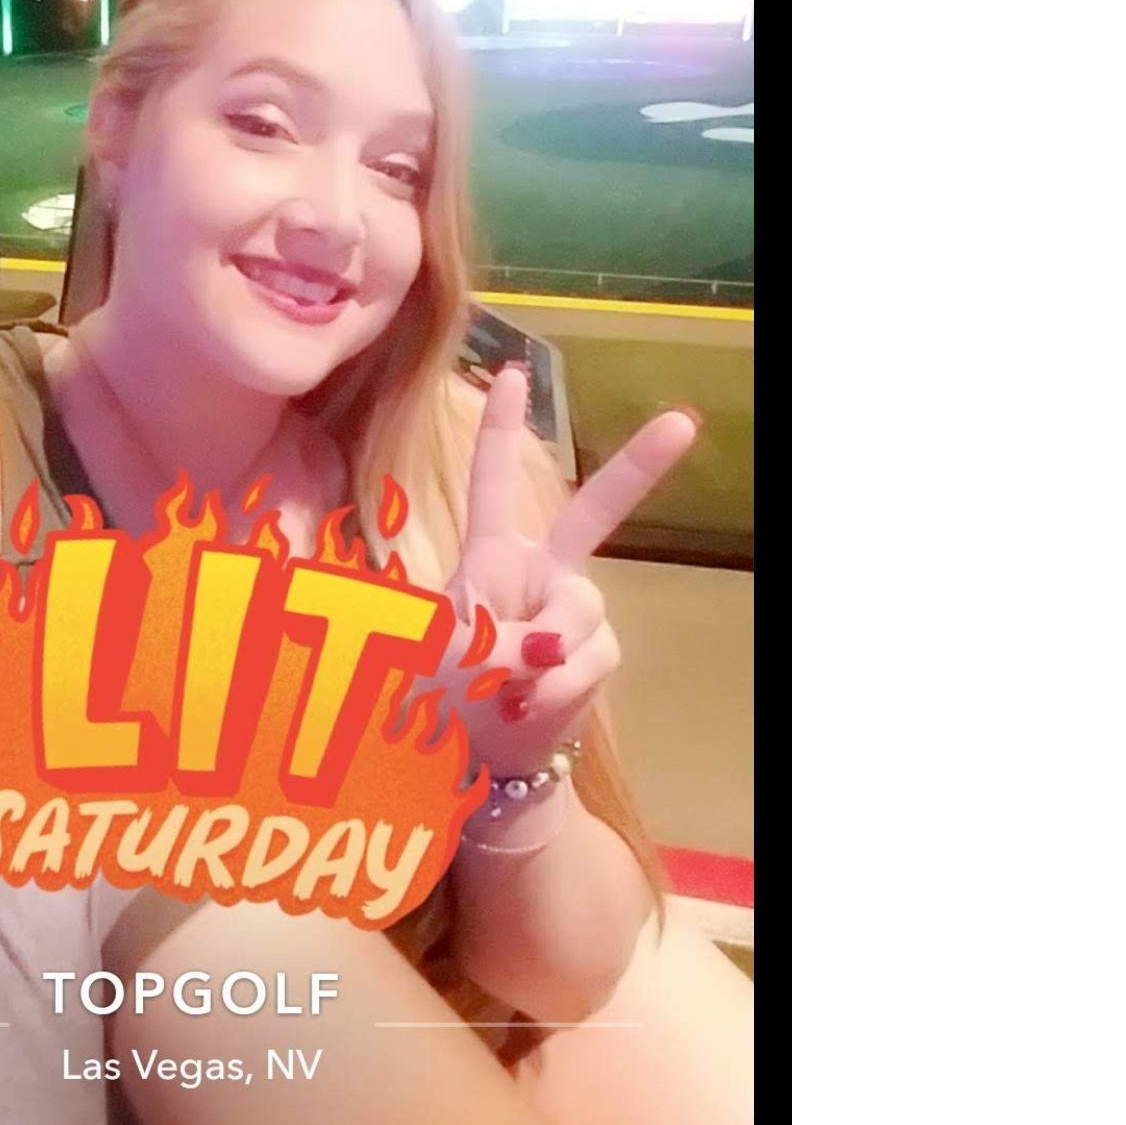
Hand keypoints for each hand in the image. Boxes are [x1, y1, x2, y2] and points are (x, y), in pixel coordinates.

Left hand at [440, 367, 699, 776]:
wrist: (483, 750)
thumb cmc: (446, 688)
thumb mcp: (442, 657)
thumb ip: (486, 639)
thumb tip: (546, 647)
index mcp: (491, 555)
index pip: (494, 482)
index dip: (503, 429)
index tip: (513, 374)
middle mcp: (541, 571)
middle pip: (594, 512)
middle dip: (638, 467)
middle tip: (683, 422)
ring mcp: (574, 611)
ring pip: (580, 611)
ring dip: (544, 655)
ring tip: (506, 689)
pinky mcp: (598, 653)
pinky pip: (586, 660)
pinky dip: (555, 688)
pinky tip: (528, 707)